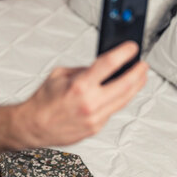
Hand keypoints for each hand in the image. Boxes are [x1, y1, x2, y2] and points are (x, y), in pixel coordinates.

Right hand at [14, 41, 147, 147]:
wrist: (33, 126)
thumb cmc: (42, 102)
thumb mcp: (58, 75)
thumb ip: (81, 71)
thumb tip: (101, 68)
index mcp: (79, 86)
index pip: (108, 64)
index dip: (124, 54)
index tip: (132, 48)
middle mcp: (89, 103)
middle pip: (125, 85)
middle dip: (138, 73)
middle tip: (142, 65)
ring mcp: (95, 118)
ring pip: (124, 100)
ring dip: (135, 87)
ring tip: (139, 77)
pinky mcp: (96, 128)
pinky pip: (112, 110)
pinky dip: (118, 100)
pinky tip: (119, 93)